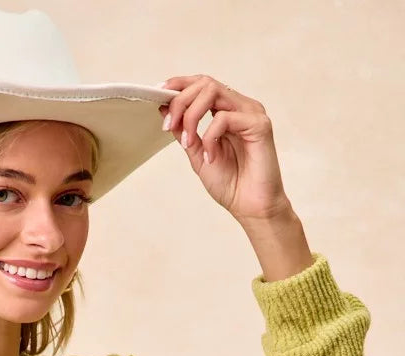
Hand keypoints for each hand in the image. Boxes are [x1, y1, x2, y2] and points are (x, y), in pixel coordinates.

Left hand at [158, 75, 291, 223]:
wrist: (250, 207)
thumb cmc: (230, 183)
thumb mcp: (197, 154)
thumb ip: (184, 131)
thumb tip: (165, 107)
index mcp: (227, 110)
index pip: (202, 84)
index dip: (179, 84)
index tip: (158, 94)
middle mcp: (240, 106)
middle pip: (205, 83)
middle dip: (181, 101)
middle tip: (168, 124)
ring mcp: (251, 113)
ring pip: (214, 92)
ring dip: (192, 115)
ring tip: (188, 142)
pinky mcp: (260, 125)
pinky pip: (225, 118)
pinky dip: (210, 137)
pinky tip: (211, 157)